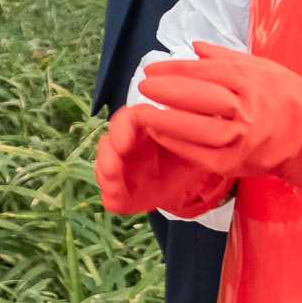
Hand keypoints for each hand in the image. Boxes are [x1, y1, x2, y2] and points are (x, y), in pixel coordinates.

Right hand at [97, 106, 234, 216]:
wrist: (194, 182)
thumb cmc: (195, 153)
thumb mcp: (198, 138)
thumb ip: (189, 125)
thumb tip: (189, 107)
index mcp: (144, 127)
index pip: (127, 119)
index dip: (122, 128)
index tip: (125, 144)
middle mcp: (127, 145)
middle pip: (108, 143)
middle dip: (107, 154)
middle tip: (113, 167)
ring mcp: (123, 170)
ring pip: (103, 168)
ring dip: (107, 175)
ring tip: (115, 183)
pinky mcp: (122, 193)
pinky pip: (110, 195)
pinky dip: (113, 195)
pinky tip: (120, 196)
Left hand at [138, 42, 301, 203]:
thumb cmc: (286, 97)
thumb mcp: (263, 68)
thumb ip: (226, 57)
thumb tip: (194, 47)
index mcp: (254, 83)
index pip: (207, 73)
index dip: (176, 70)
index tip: (152, 69)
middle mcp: (249, 111)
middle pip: (201, 99)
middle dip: (167, 92)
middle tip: (142, 87)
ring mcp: (244, 140)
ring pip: (198, 129)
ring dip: (166, 121)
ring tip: (142, 112)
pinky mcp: (237, 163)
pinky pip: (200, 154)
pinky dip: (177, 143)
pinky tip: (159, 134)